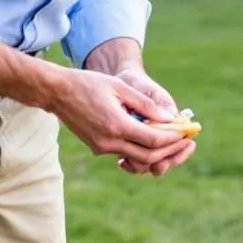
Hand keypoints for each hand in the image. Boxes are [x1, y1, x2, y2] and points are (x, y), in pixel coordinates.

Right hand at [46, 68, 188, 173]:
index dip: (173, 138)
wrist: (56, 92)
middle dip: (171, 151)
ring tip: (175, 141)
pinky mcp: (98, 148)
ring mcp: (102, 148)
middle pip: (149, 156)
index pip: (153, 140)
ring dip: (158, 152)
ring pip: (138, 158)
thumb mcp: (120, 87)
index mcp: (116, 125)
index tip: (186, 133)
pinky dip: (142, 149)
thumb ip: (146, 105)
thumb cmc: (88, 84)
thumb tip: (170, 120)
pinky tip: (154, 139)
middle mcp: (109, 142)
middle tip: (186, 142)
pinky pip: (126, 153)